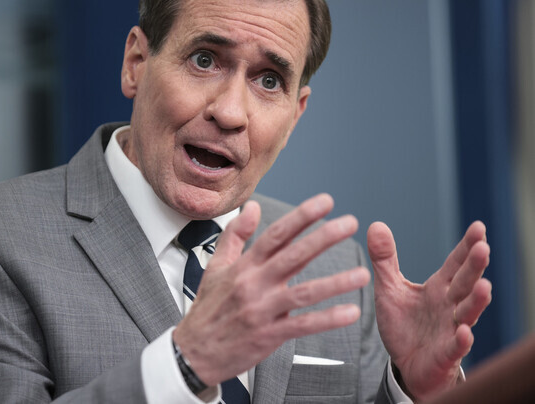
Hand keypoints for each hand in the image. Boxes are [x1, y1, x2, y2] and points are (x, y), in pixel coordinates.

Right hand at [172, 194, 369, 385]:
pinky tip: (349, 312)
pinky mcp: (268, 335)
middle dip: (323, 237)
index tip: (324, 203)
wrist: (193, 352)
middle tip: (348, 224)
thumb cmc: (207, 309)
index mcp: (244, 266)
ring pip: (304, 292)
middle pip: (293, 255)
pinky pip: (303, 326)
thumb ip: (236, 234)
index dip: (301, 217)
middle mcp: (254, 284)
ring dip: (335, 283)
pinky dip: (327, 320)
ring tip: (362, 274)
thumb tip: (252, 207)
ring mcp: (262, 310)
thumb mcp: (216, 266)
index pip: (276, 234)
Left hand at [368, 221, 491, 399]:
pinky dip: (461, 340)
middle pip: (465, 283)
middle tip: (483, 248)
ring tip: (485, 286)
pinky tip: (464, 332)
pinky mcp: (445, 353)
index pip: (456, 263)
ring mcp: (450, 329)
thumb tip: (376, 224)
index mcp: (439, 287)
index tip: (478, 227)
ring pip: (467, 313)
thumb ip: (384, 259)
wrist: (405, 364)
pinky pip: (455, 346)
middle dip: (475, 266)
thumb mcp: (389, 288)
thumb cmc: (403, 324)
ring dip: (477, 301)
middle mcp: (449, 305)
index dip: (467, 246)